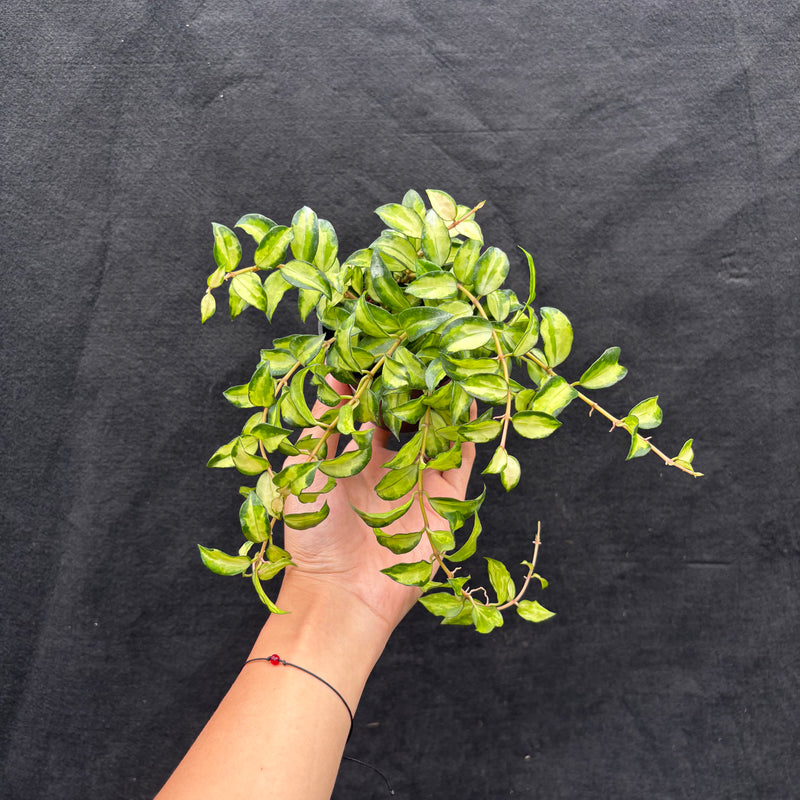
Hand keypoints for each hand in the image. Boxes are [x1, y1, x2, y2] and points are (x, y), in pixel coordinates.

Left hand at [279, 380, 475, 631]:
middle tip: (417, 354)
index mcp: (354, 461)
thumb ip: (321, 428)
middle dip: (412, 389)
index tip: (377, 355)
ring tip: (445, 369)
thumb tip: (329, 382)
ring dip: (442, 405)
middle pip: (407, 420)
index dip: (373, 385)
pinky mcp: (443, 502)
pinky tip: (468, 402)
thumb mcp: (305, 471)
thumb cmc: (313, 535)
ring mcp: (418, 484)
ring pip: (437, 434)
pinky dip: (466, 432)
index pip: (369, 413)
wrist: (341, 593)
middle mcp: (389, 470)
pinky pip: (460, 461)